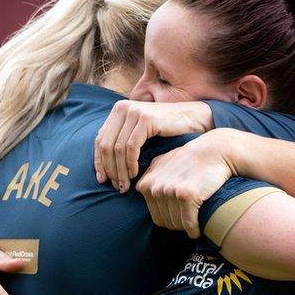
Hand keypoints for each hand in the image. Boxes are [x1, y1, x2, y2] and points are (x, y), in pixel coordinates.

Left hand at [94, 100, 212, 192]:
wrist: (194, 118)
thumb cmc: (169, 129)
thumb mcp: (141, 132)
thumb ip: (123, 139)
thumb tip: (103, 163)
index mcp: (118, 110)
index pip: (100, 139)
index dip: (99, 162)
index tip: (103, 180)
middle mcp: (123, 108)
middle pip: (106, 145)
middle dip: (109, 169)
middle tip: (116, 186)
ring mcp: (134, 112)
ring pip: (117, 148)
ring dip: (120, 170)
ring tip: (125, 185)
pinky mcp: (146, 120)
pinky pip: (131, 147)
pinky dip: (131, 163)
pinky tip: (136, 174)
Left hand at [136, 129, 239, 238]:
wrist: (215, 150)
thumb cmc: (192, 158)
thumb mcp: (164, 163)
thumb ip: (152, 177)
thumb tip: (143, 189)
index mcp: (146, 184)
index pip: (156, 216)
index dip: (172, 219)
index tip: (184, 216)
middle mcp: (154, 187)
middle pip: (165, 222)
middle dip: (179, 224)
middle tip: (191, 221)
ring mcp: (170, 191)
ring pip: (176, 224)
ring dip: (187, 228)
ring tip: (196, 223)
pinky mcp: (186, 195)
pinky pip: (189, 223)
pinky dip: (194, 230)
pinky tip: (198, 230)